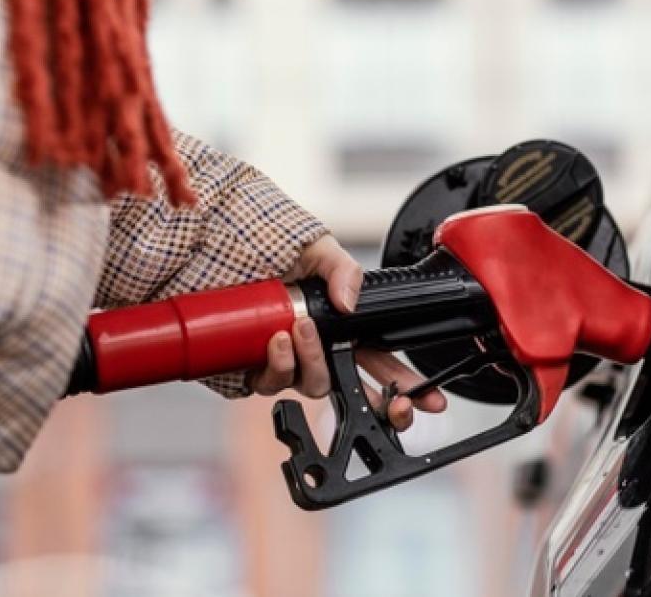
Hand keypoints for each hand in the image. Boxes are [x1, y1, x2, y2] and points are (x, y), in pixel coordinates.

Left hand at [244, 235, 446, 430]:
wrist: (220, 254)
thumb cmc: (272, 253)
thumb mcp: (318, 250)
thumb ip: (343, 269)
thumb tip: (349, 303)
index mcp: (343, 330)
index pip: (381, 362)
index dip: (407, 385)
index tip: (430, 401)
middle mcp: (318, 352)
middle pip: (352, 388)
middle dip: (376, 401)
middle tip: (370, 381)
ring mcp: (290, 363)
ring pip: (314, 385)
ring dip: (312, 360)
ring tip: (300, 328)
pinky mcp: (258, 370)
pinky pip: (274, 384)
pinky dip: (280, 365)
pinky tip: (277, 341)